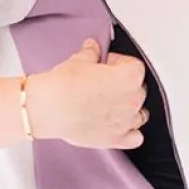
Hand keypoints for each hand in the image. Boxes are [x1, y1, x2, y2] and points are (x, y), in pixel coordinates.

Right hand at [27, 39, 147, 148]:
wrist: (48, 108)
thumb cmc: (63, 86)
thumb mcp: (79, 61)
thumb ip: (92, 53)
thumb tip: (93, 49)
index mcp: (130, 77)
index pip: (135, 66)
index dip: (119, 63)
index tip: (107, 64)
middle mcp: (133, 100)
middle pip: (138, 90)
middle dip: (124, 85)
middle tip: (105, 83)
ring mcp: (126, 122)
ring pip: (140, 114)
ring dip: (129, 108)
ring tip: (110, 104)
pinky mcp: (116, 139)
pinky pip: (136, 138)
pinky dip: (130, 133)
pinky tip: (119, 126)